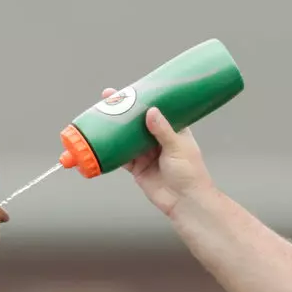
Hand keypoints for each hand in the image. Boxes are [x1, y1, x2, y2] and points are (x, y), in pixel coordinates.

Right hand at [100, 88, 214, 217]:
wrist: (185, 202)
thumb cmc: (190, 174)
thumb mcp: (178, 147)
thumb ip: (163, 130)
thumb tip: (151, 111)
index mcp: (174, 130)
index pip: (157, 109)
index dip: (144, 99)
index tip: (132, 89)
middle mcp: (158, 140)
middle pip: (137, 121)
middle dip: (124, 110)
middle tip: (109, 97)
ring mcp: (146, 153)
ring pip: (127, 137)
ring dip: (115, 127)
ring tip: (101, 114)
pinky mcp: (137, 168)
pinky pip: (121, 157)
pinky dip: (111, 150)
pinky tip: (100, 140)